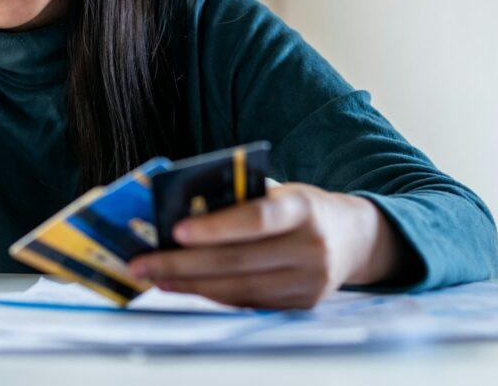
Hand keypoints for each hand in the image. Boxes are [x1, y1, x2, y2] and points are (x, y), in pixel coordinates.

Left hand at [128, 183, 406, 308]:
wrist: (354, 238)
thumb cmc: (302, 207)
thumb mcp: (281, 191)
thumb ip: (240, 198)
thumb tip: (178, 210)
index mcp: (304, 208)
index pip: (257, 218)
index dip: (216, 227)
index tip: (174, 230)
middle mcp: (311, 248)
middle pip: (237, 261)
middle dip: (183, 263)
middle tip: (142, 262)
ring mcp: (308, 282)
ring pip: (237, 288)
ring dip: (189, 283)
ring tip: (154, 275)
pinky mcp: (300, 306)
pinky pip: (247, 302)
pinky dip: (210, 294)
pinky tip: (182, 285)